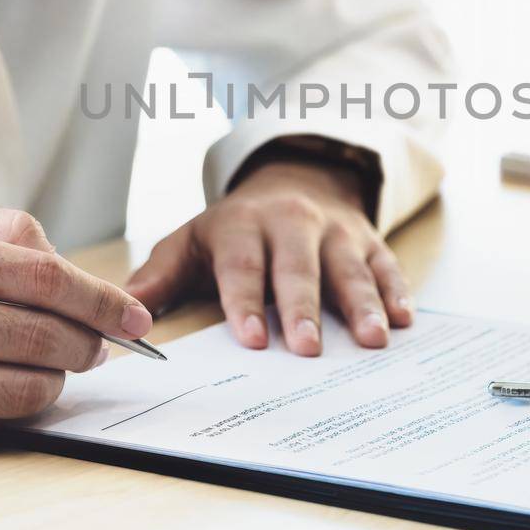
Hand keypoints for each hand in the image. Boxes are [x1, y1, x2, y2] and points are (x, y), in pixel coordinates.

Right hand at [0, 196, 152, 448]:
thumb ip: (0, 232)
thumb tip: (80, 279)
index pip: (37, 276)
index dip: (99, 298)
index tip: (133, 315)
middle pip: (37, 335)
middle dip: (89, 342)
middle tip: (101, 342)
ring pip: (20, 387)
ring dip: (57, 377)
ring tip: (54, 360)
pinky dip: (12, 402)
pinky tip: (4, 381)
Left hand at [127, 160, 412, 355]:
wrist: (294, 179)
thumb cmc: (236, 229)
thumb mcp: (192, 241)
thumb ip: (161, 275)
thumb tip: (125, 310)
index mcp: (242, 226)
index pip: (244, 265)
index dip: (247, 302)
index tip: (252, 340)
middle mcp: (292, 223)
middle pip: (299, 268)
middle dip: (304, 308)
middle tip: (308, 350)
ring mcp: (335, 231)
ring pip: (350, 268)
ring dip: (362, 304)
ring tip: (373, 340)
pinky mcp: (369, 240)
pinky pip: (386, 265)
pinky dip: (396, 291)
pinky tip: (403, 320)